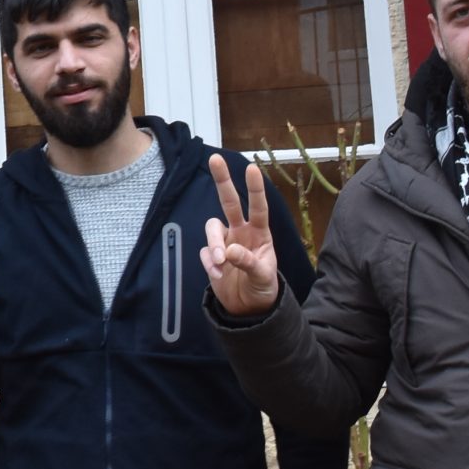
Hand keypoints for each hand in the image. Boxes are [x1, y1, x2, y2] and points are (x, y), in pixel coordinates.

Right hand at [201, 154, 281, 317]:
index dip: (254, 189)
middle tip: (215, 159)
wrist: (248, 309)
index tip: (251, 168)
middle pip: (229, 202)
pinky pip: (205, 252)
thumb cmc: (263, 287)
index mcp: (259, 233)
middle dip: (222, 181)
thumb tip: (229, 251)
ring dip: (214, 242)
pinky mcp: (211, 256)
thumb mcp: (263, 277)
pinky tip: (218, 275)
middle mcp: (240, 232)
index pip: (258, 207)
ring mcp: (224, 242)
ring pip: (212, 227)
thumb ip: (249, 263)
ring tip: (220, 263)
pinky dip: (209, 263)